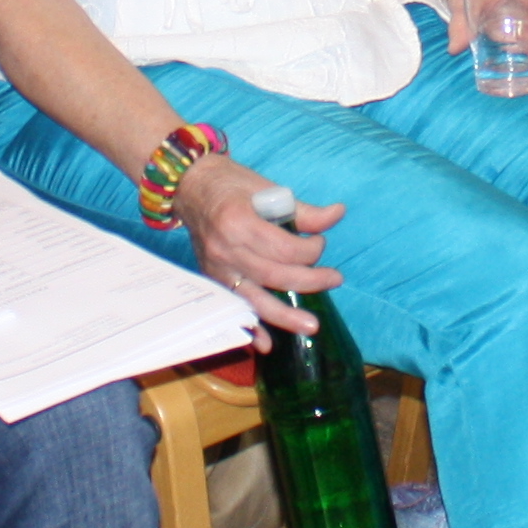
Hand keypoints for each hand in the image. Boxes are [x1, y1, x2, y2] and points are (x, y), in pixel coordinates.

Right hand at [172, 159, 343, 334]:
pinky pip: (234, 307)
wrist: (190, 185)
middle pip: (275, 275)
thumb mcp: (267, 188)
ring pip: (255, 299)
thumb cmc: (231, 183)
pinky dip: (249, 328)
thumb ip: (303, 210)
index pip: (284, 249)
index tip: (320, 242)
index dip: (311, 249)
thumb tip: (337, 214)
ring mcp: (217, 268)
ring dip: (285, 316)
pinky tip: (267, 344)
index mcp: (239, 221)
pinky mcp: (213, 279)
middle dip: (310, 281)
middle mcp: (226, 249)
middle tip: (334, 279)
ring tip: (311, 327)